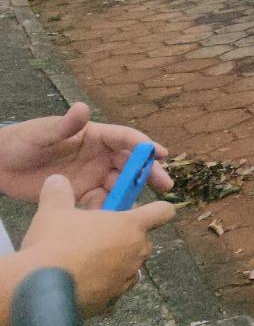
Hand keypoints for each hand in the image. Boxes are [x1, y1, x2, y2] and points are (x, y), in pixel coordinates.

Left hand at [0, 103, 171, 206]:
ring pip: (119, 186)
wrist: (0, 166)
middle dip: (149, 174)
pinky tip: (109, 217)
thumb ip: (66, 124)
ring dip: (130, 195)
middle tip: (165, 186)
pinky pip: (101, 203)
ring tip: (137, 207)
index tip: (161, 154)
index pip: (126, 139)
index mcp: (95, 136)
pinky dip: (107, 209)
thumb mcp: (43, 131)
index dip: (145, 145)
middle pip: (130, 164)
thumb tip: (83, 108)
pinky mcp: (81, 195)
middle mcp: (99, 156)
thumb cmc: (22, 141)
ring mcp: (91, 176)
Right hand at [19, 175, 174, 315]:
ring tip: (87, 258)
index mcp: (130, 226)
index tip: (145, 210)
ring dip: (117, 261)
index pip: (163, 212)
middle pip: (143, 239)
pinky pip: (115, 287)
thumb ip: (59, 193)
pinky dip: (105, 283)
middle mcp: (136, 252)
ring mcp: (127, 278)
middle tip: (99, 234)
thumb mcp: (53, 212)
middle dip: (126, 236)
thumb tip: (56, 179)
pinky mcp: (113, 300)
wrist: (41, 288)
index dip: (157, 209)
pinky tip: (83, 280)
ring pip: (131, 265)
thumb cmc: (54, 243)